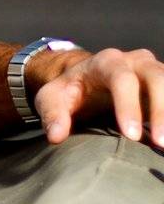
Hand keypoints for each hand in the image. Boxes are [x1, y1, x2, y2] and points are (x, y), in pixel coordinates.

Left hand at [33, 47, 163, 147]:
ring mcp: (154, 70)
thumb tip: (56, 136)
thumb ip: (52, 115)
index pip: (122, 79)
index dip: (128, 106)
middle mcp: (135, 61)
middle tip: (160, 143)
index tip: (132, 136)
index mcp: (106, 62)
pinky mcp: (163, 84)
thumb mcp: (51, 98)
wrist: (85, 80)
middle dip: (160, 111)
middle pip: (156, 78)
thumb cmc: (69, 91)